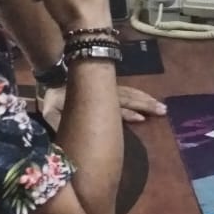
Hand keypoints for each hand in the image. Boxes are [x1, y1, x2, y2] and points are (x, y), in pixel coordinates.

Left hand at [39, 85, 166, 130]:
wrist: (50, 80)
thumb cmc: (51, 98)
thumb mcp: (50, 110)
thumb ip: (59, 122)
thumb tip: (71, 134)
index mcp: (91, 98)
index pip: (114, 103)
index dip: (128, 111)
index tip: (142, 118)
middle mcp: (102, 93)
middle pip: (127, 97)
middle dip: (145, 103)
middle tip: (163, 110)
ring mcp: (106, 91)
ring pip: (128, 94)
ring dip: (144, 101)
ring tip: (160, 108)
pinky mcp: (106, 92)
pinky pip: (124, 95)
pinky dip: (136, 100)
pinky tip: (145, 108)